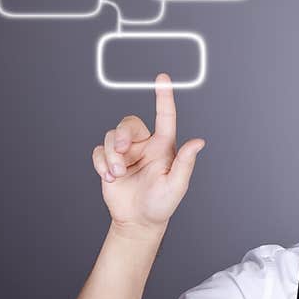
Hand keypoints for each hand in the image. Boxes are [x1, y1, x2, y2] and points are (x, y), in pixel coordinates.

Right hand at [91, 73, 204, 232]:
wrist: (138, 221)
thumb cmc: (162, 204)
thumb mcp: (176, 185)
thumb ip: (185, 163)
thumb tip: (199, 142)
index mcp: (163, 147)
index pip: (165, 117)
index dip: (164, 97)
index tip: (163, 78)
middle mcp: (145, 146)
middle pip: (129, 123)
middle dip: (122, 134)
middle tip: (122, 150)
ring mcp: (126, 153)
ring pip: (111, 136)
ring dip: (111, 155)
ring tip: (118, 174)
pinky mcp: (109, 161)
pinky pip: (99, 151)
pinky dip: (101, 163)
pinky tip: (110, 178)